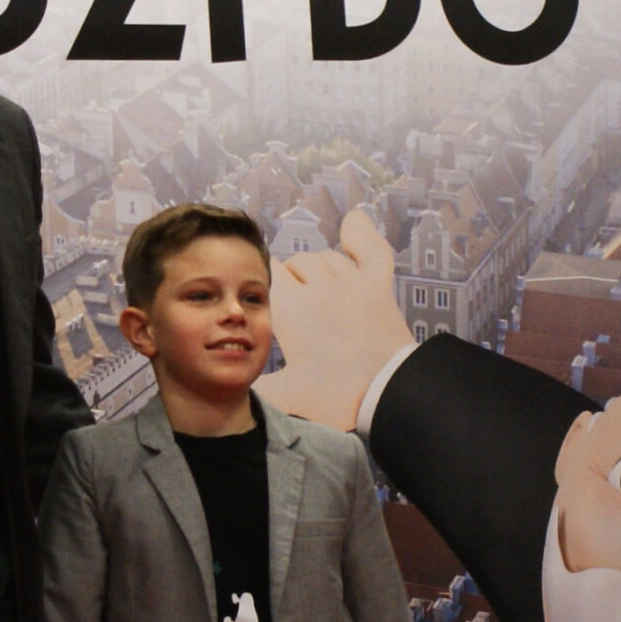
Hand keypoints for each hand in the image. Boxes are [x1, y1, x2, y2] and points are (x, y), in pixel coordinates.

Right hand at [262, 209, 416, 430]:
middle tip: (293, 305)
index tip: (264, 300)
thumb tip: (231, 382)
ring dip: (317, 267)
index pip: (266, 273)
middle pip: (296, 264)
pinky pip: (372, 249)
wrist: (389, 395)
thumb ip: (255, 386)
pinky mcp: (380, 287)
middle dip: (289, 278)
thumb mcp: (286, 396)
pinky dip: (361, 234)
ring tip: (315, 288)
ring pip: (326, 258)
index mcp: (291, 309)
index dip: (261, 283)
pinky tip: (352, 224)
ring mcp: (352, 283)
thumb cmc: (338, 397)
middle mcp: (319, 287)